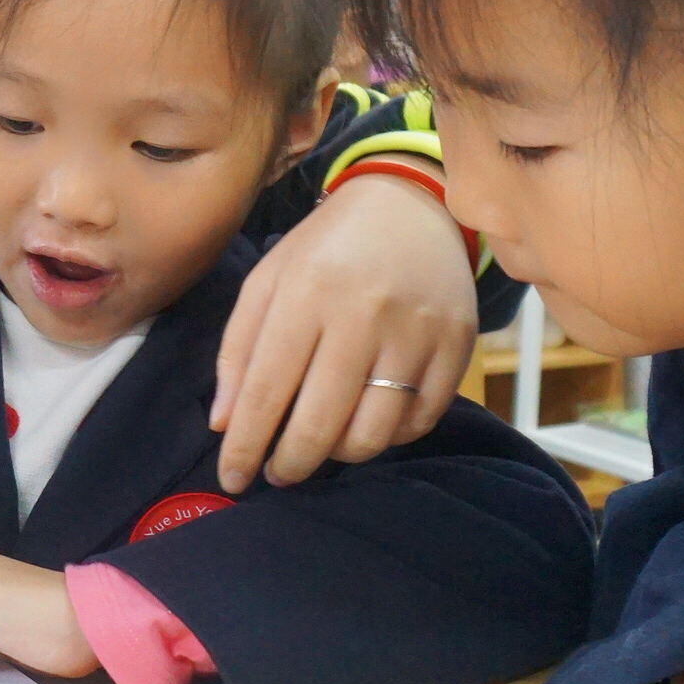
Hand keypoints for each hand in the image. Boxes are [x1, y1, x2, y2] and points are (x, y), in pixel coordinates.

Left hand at [212, 167, 476, 492]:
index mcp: (307, 291)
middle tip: (278, 473)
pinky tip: (367, 422)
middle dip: (291, 464)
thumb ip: (238, 351)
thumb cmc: (326, 248)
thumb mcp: (268, 281)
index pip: (267, 390)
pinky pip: (419, 421)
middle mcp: (365, 313)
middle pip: (320, 423)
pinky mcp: (458, 344)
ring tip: (322, 445)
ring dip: (339, 456)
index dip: (245, 446)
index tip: (233, 478)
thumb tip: (224, 424)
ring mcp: (418, 332)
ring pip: (373, 434)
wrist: (409, 205)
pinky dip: (389, 436)